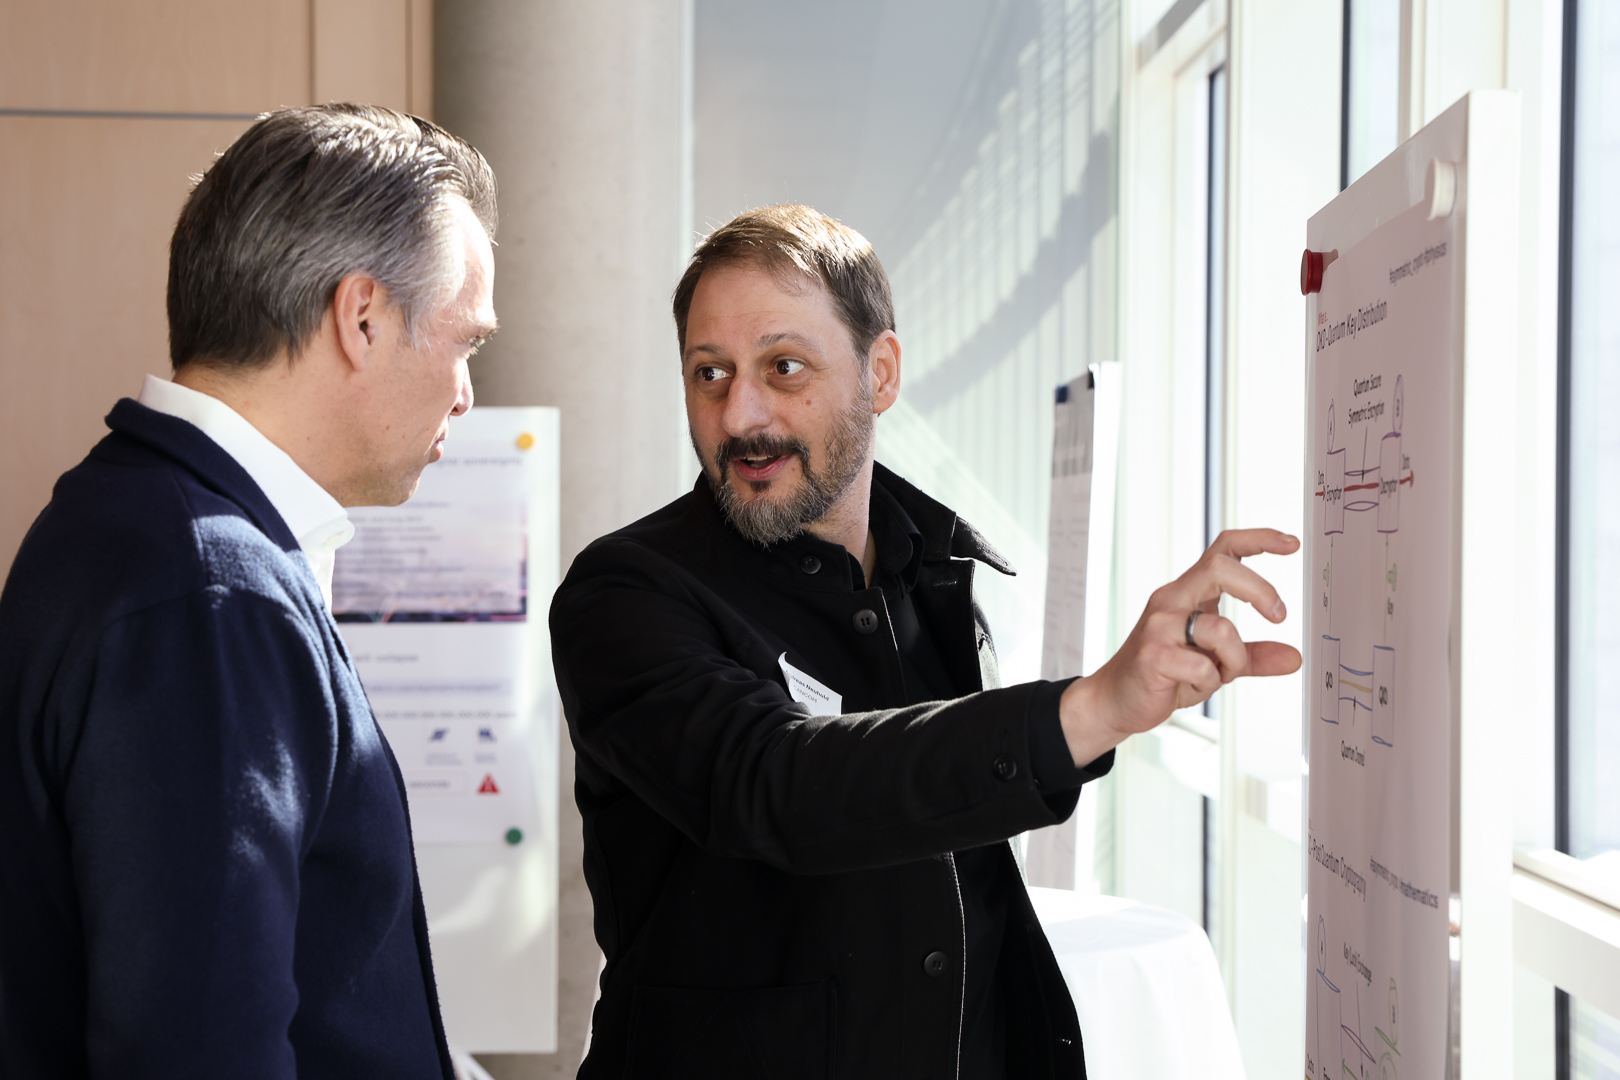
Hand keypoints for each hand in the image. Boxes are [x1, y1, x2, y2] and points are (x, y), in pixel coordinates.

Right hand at [1058, 528, 1302, 766]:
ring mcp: (1160, 625)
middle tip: (1279, 615)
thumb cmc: (1164, 674)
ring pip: (1221, 628)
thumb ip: (1253, 656)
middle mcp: (1172, 600)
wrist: (1116, 700)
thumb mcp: (1216, 662)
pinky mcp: (1153, 655)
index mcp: (1187, 593)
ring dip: (1235, 659)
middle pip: (1220, 568)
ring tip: (1220, 673)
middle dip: (1259, 590)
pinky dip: (1210, 682)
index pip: (1223, 549)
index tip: (1291, 543)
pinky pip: (1203, 667)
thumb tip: (1293, 657)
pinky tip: (1194, 685)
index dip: (1259, 539)